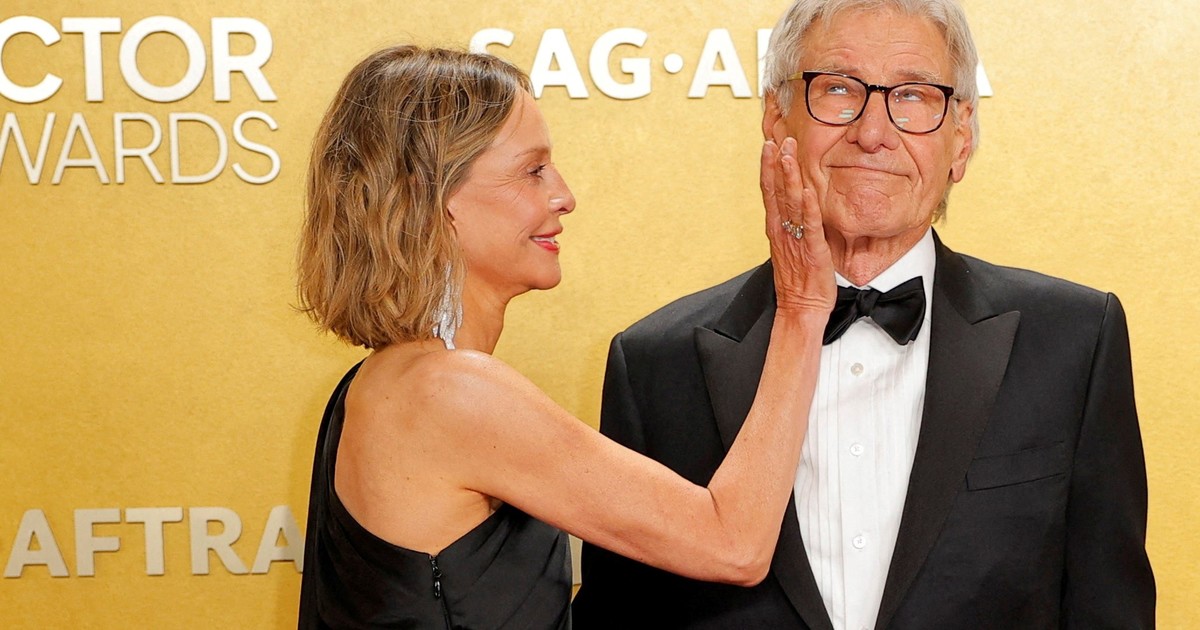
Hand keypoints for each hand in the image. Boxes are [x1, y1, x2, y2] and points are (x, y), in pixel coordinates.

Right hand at [760, 137, 835, 314]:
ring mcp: (795, 239)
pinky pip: (809, 224)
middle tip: (778, 139)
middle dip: (776, 163)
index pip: (770, 192)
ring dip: (789, 176)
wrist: (800, 309)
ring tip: (788, 153)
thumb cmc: (799, 282)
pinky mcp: (812, 250)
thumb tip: (801, 206)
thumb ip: (794, 226)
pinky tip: (807, 190)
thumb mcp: (793, 248)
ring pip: (790, 202)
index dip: (769, 168)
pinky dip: (808, 207)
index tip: (770, 146)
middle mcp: (782, 231)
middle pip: (776, 191)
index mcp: (777, 229)